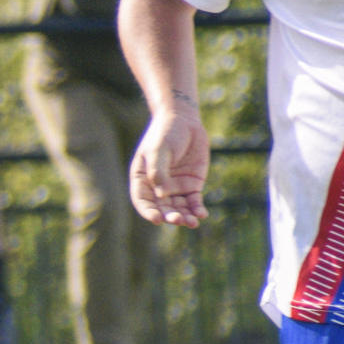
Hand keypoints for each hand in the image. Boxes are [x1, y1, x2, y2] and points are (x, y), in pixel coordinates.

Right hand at [130, 104, 209, 226]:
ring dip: (185, 217)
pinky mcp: (191, 185)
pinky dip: (197, 209)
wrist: (184, 121)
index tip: (157, 219)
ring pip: (179, 208)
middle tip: (178, 220)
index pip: (142, 201)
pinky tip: (201, 214)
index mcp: (142, 179)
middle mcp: (157, 187)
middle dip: (170, 216)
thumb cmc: (165, 134)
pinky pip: (194, 202)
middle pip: (162, 208)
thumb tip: (161, 193)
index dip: (148, 211)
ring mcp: (175, 187)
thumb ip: (158, 170)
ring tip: (192, 222)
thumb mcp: (158, 150)